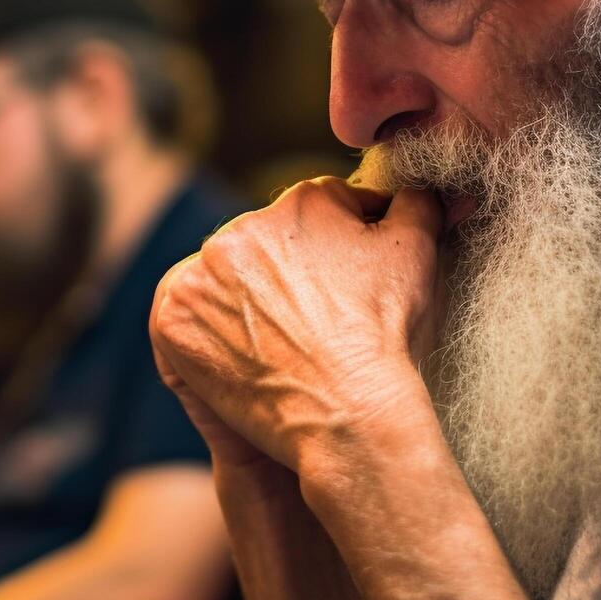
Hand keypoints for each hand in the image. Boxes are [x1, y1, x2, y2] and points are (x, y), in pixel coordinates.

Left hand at [150, 178, 444, 480]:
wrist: (349, 411)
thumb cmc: (387, 335)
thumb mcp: (418, 254)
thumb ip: (418, 205)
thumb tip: (428, 188)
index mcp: (301, 201)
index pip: (315, 215)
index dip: (333, 250)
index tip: (341, 285)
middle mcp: (242, 226)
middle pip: (261, 247)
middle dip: (282, 275)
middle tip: (307, 322)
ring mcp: (199, 273)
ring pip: (219, 281)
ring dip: (238, 302)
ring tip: (274, 342)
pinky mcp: (171, 319)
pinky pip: (184, 319)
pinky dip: (202, 335)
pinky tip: (236, 356)